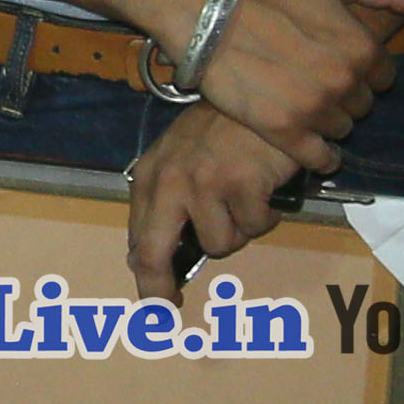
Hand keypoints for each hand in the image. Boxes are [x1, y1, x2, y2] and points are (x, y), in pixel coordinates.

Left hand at [126, 103, 305, 304]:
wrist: (261, 95)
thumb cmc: (225, 130)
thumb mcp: (183, 158)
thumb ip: (171, 200)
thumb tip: (162, 255)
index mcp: (151, 177)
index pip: (137, 240)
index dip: (144, 278)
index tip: (153, 305)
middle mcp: (169, 182)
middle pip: (153, 254)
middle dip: (158, 287)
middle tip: (167, 308)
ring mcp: (204, 184)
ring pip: (220, 243)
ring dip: (239, 230)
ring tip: (246, 199)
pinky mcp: (240, 184)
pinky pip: (255, 226)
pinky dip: (266, 214)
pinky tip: (266, 189)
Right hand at [192, 0, 403, 169]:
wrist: (209, 15)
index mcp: (362, 47)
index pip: (383, 78)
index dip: (361, 70)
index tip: (336, 63)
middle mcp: (345, 81)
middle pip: (362, 106)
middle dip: (344, 95)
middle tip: (314, 81)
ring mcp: (315, 109)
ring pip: (341, 130)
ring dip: (327, 121)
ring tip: (302, 104)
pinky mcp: (284, 130)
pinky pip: (319, 159)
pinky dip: (320, 158)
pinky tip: (311, 148)